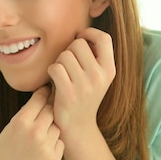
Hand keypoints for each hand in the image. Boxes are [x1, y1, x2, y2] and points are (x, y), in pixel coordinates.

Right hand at [0, 86, 64, 159]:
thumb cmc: (1, 154)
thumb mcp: (9, 129)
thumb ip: (27, 116)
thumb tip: (47, 97)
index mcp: (20, 122)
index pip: (40, 98)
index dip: (44, 94)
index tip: (46, 91)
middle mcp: (35, 133)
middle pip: (51, 111)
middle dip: (47, 112)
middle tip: (40, 118)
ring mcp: (45, 148)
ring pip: (57, 128)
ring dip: (51, 130)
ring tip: (36, 140)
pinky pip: (60, 144)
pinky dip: (53, 145)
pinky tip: (40, 152)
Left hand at [47, 27, 115, 144]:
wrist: (78, 127)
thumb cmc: (83, 95)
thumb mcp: (97, 76)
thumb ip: (94, 56)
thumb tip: (81, 33)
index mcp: (110, 69)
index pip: (104, 38)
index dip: (89, 33)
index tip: (80, 39)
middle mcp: (100, 76)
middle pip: (78, 44)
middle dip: (68, 50)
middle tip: (67, 65)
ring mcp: (85, 85)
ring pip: (64, 55)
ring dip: (58, 62)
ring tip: (62, 75)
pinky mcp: (69, 93)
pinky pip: (55, 68)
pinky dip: (51, 72)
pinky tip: (54, 81)